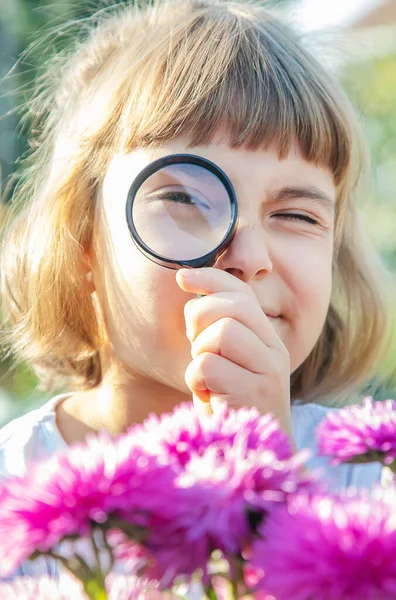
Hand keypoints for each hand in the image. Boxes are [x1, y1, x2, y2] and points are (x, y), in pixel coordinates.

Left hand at [176, 268, 292, 441]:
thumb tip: (190, 291)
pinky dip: (196, 380)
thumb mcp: (227, 363)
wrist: (254, 455)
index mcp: (268, 340)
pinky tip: (206, 396)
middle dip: (200, 318)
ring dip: (200, 354)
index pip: (243, 294)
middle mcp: (275, 351)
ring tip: (205, 376)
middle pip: (233, 307)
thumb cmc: (230, 405)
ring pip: (221, 333)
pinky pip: (208, 366)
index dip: (211, 278)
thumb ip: (218, 331)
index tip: (181, 277)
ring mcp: (268, 372)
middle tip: (194, 344)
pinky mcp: (254, 393)